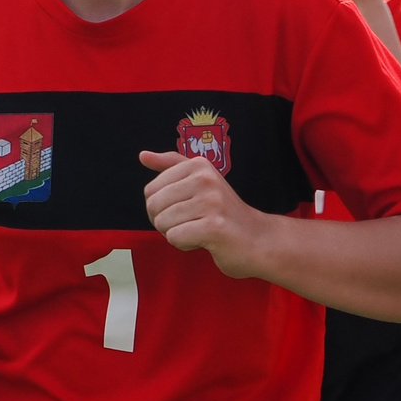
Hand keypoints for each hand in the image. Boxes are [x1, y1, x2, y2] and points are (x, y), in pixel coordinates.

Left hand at [138, 150, 266, 276]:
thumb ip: (171, 166)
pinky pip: (175, 237)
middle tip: (191, 223)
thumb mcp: (200, 181)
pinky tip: (204, 241)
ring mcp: (211, 202)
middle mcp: (205, 178)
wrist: (258, 238)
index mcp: (198, 165)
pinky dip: (185, 245)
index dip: (160, 208)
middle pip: (153, 206)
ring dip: (177, 234)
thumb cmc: (224, 213)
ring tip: (200, 230)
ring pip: (163, 224)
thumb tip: (143, 155)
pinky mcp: (214, 226)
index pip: (150, 190)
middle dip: (165, 222)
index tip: (184, 210)